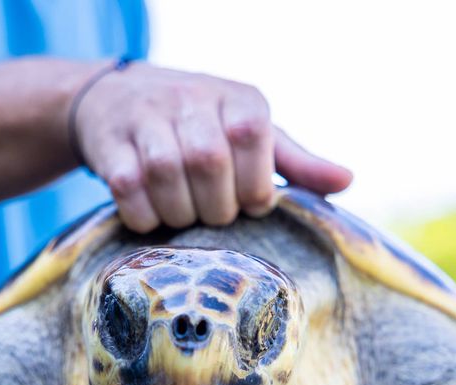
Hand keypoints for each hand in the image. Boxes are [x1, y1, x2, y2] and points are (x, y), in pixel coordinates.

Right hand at [72, 62, 352, 232]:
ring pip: (165, 174)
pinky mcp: (109, 144)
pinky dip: (143, 215)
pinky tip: (151, 216)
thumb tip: (346, 181)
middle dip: (215, 206)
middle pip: (208, 161)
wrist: (114, 99)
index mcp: (236, 98)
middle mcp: (189, 99)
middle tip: (214, 216)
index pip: (251, 138)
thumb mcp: (249, 133)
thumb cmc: (200, 127)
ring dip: (179, 212)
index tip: (249, 204)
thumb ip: (296, 162)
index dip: (253, 186)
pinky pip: (128, 188)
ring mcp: (145, 118)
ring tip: (184, 216)